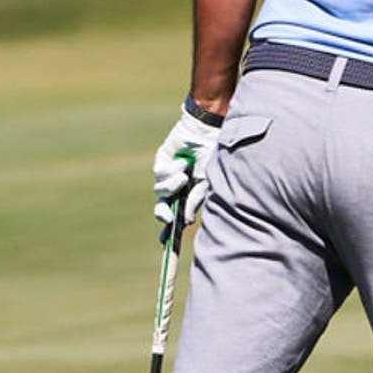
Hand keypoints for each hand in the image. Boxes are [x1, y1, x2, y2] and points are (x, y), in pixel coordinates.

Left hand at [153, 105, 225, 235]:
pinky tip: (183, 163)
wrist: (208, 129)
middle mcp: (177, 184)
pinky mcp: (162, 160)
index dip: (170, 228)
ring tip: (184, 177)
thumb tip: (186, 220)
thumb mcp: (208, 181)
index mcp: (189, 191)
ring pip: (160, 191)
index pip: (177, 213)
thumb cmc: (213, 154)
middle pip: (162, 206)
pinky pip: (159, 174)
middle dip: (163, 214)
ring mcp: (168, 173)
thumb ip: (196, 199)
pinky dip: (171, 171)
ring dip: (171, 187)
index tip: (166, 243)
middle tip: (168, 219)